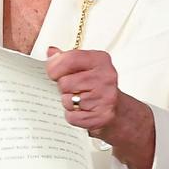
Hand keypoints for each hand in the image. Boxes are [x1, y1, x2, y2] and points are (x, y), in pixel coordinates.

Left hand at [46, 46, 155, 168]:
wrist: (118, 110)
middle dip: (63, 88)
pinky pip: (72, 116)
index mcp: (100, 60)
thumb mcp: (85, 66)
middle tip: (74, 89)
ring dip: (68, 103)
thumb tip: (51, 51)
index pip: (68, 59)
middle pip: (64, 82)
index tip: (54, 72)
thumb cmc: (97, 86)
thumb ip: (66, 58)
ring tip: (80, 100)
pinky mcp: (102, 116)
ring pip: (67, 101)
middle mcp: (106, 77)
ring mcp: (105, 97)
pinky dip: (73, 116)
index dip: (54, 67)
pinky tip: (83, 111)